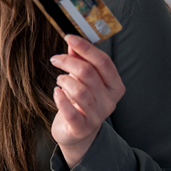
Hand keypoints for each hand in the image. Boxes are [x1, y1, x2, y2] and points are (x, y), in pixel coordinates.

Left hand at [50, 35, 124, 167]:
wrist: (77, 134)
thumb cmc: (81, 102)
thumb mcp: (83, 80)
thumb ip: (80, 61)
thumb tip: (72, 42)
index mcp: (115, 86)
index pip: (103, 62)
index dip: (85, 47)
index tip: (69, 36)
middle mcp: (110, 101)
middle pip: (88, 73)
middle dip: (68, 62)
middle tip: (55, 59)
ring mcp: (98, 116)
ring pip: (79, 90)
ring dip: (64, 80)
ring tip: (59, 80)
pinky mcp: (82, 128)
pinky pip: (71, 110)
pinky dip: (60, 99)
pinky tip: (56, 92)